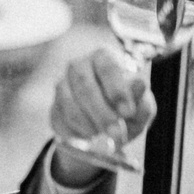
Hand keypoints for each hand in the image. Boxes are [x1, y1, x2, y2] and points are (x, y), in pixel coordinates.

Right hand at [48, 47, 155, 187]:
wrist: (106, 126)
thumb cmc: (126, 109)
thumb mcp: (140, 105)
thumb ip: (140, 97)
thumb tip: (140, 83)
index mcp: (103, 57)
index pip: (108, 68)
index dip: (117, 90)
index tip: (128, 112)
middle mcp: (78, 66)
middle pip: (85, 87)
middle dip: (101, 113)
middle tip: (115, 132)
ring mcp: (62, 86)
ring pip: (70, 106)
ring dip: (89, 125)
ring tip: (104, 136)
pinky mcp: (54, 107)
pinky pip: (61, 121)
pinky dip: (77, 133)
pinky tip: (90, 137)